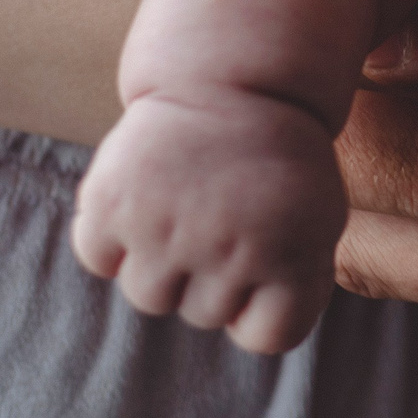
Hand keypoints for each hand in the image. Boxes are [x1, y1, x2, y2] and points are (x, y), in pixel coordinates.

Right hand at [73, 88, 345, 353]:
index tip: (266, 266)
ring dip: (162, 261)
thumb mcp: (318, 217)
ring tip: (184, 208)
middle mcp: (228, 247)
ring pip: (149, 297)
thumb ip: (295, 284)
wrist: (233, 80)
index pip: (269, 337)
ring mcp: (165, 230)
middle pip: (205, 316)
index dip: (265, 305)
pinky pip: (99, 258)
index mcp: (291, 252)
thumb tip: (243, 335)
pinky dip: (112, 235)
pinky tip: (143, 197)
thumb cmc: (278, 160)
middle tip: (224, 216)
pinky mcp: (111, 206)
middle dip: (214, 275)